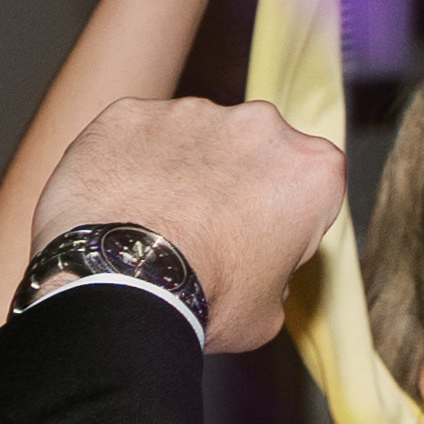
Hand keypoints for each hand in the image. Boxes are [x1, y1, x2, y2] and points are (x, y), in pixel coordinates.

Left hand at [32, 100, 341, 351]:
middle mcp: (260, 125)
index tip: (248, 241)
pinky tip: (111, 202)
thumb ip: (277, 272)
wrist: (119, 288)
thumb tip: (258, 269)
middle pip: (247, 151)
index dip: (274, 216)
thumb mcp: (270, 310)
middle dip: (227, 181)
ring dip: (174, 168)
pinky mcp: (129, 114)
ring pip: (188, 137)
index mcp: (313, 169)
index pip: (301, 186)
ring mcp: (191, 113)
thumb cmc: (203, 302)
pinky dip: (121, 161)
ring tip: (145, 221)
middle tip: (193, 229)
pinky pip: (129, 135)